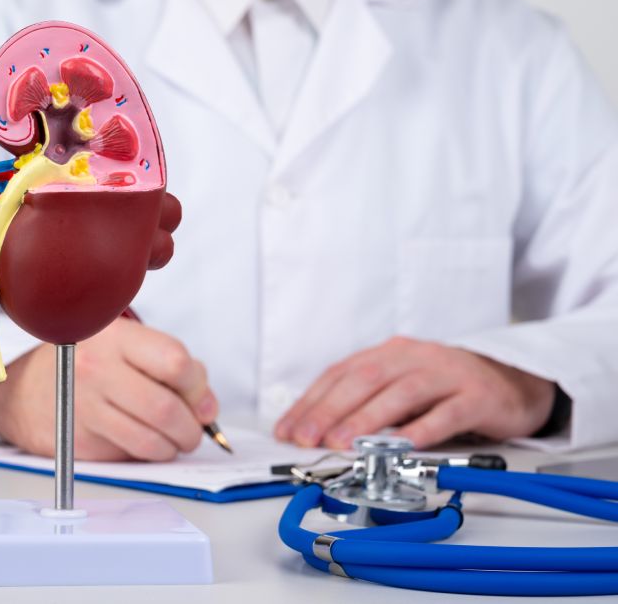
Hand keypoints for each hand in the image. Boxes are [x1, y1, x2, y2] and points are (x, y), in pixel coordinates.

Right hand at [0, 318, 218, 460]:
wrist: (24, 392)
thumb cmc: (85, 363)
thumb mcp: (124, 345)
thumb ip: (170, 366)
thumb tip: (207, 407)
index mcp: (114, 337)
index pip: (175, 362)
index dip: (197, 387)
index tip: (199, 398)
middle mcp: (96, 369)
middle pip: (165, 408)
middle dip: (191, 427)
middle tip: (193, 430)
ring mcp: (84, 407)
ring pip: (151, 441)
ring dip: (174, 447)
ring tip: (174, 440)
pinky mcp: (79, 440)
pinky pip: (130, 455)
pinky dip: (148, 454)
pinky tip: (145, 442)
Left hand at [275, 336, 555, 448]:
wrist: (511, 382)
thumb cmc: (445, 387)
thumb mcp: (400, 386)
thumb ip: (365, 401)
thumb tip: (316, 428)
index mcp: (389, 353)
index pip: (341, 373)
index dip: (311, 401)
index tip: (288, 429)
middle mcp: (414, 357)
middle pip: (365, 379)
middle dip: (330, 409)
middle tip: (307, 437)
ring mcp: (447, 374)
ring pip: (401, 393)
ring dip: (368, 419)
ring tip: (343, 442)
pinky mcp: (477, 396)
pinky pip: (447, 413)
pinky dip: (422, 429)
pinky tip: (403, 446)